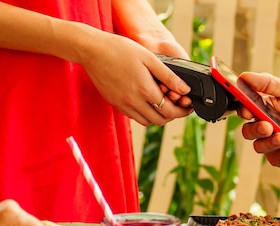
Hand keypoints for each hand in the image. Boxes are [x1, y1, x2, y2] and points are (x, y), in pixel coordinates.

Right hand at [78, 30, 192, 125]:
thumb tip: (185, 90)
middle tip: (179, 106)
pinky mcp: (115, 104)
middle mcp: (133, 102)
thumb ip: (169, 76)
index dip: (182, 111)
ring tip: (164, 104)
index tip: (188, 106)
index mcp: (144, 89)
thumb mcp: (149, 59)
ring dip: (158, 116)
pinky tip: (147, 101)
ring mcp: (123, 105)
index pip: (170, 111)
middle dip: (173, 115)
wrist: (92, 50)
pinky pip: (134, 116)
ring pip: (147, 122)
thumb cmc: (120, 49)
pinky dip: (144, 114)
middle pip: (160, 120)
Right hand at [238, 72, 279, 168]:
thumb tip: (245, 76)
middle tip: (267, 126)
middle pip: (247, 131)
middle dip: (256, 129)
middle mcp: (264, 127)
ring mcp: (271, 144)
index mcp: (263, 109)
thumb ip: (268, 83)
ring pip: (260, 147)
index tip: (247, 111)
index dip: (243, 111)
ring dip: (271, 142)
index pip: (245, 109)